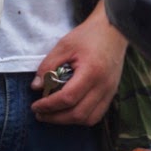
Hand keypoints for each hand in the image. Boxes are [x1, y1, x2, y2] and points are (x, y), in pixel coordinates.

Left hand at [30, 0, 127, 126]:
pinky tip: (67, 112)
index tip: (35, 106)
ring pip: (88, 119)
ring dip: (67, 121)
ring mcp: (110, 91)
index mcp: (91, 71)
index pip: (67, 98)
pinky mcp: (111, 93)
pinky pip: (96, 115)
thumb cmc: (89, 35)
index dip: (49, 106)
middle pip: (77, 114)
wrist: (114, 30)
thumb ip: (48, 66)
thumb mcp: (64, 46)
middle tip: (39, 114)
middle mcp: (103, 85)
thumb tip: (35, 87)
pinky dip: (80, 118)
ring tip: (52, 114)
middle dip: (55, 118)